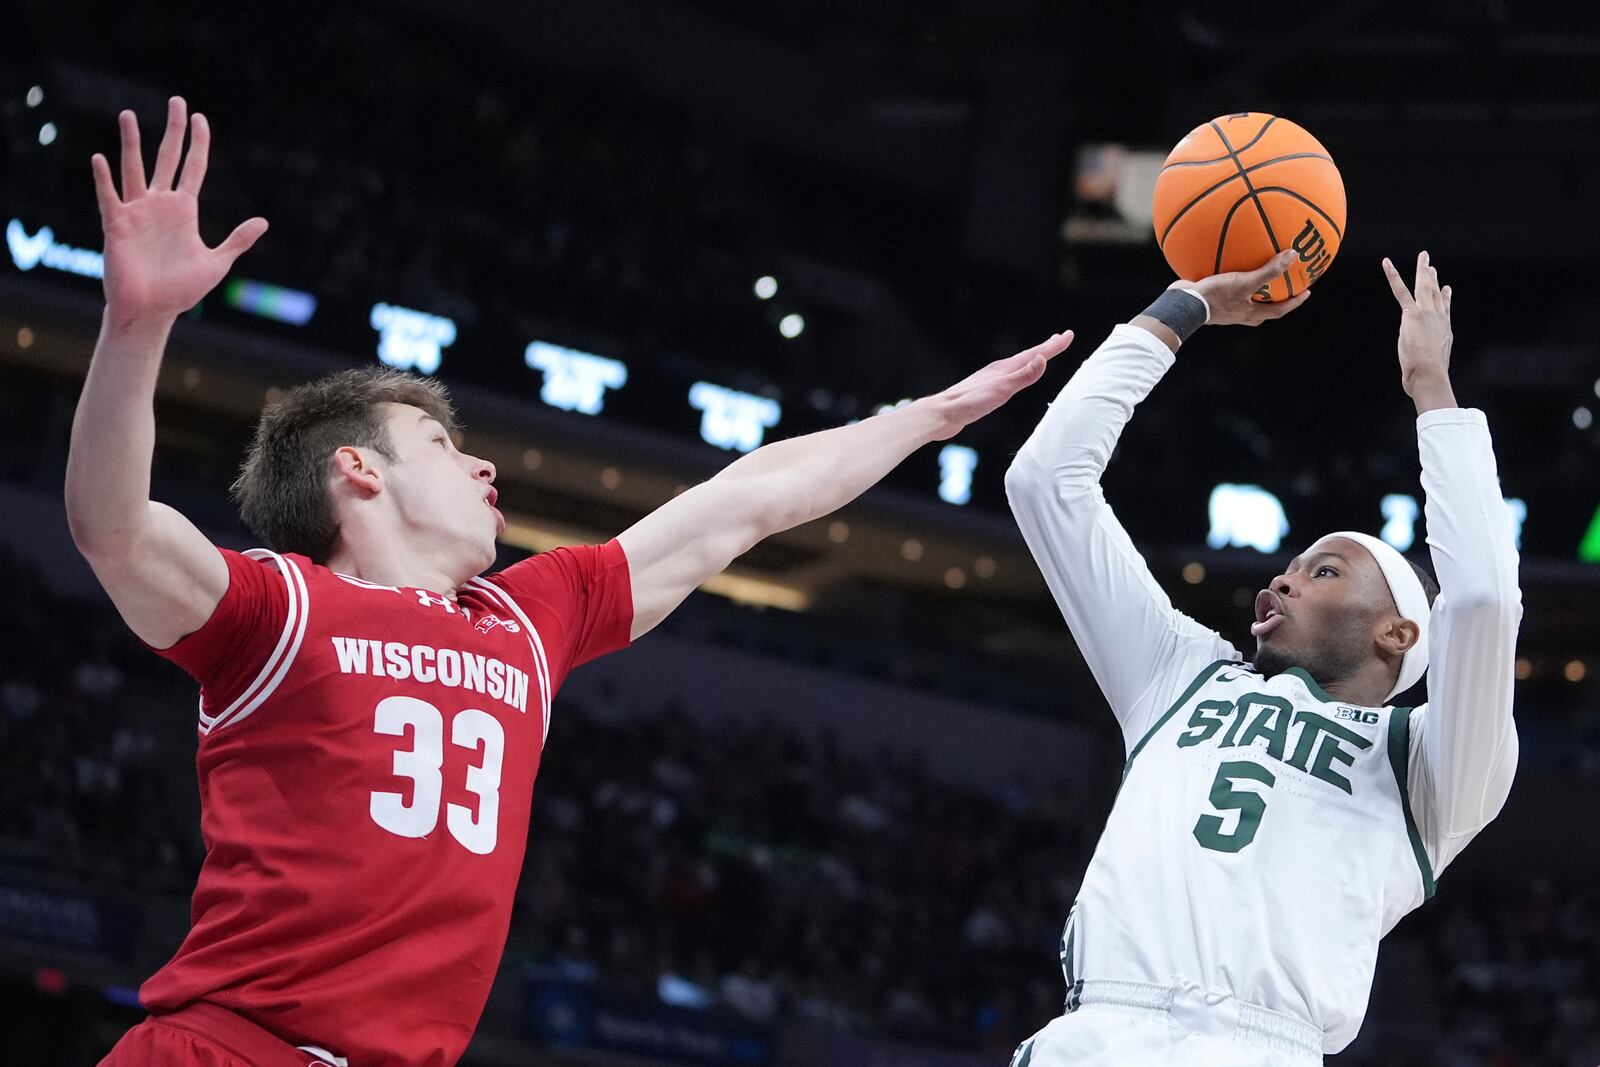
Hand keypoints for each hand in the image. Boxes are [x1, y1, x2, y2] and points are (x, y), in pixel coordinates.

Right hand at [93, 97, 267, 327]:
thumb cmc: (181, 290)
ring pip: (134, 168)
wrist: (152, 311)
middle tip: (177, 101)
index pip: (193, 168)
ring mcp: (137, 212)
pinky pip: (109, 197)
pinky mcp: (117, 226)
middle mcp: (160, 205)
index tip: (201, 118)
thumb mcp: (217, 263)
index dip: (198, 143)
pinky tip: (100, 158)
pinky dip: (103, 179)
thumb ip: (237, 240)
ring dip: (131, 143)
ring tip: (129, 115)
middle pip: (167, 158)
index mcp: (184, 210)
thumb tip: (263, 222)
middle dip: (173, 130)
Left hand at [926, 331, 1074, 439]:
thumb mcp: (1001, 390)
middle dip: (1045, 348)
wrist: (942, 414)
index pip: (1035, 354)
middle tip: (1060, 339)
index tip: (1068, 335)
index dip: (1053, 346)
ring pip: (1017, 366)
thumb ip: (1023, 376)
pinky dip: (1018, 374)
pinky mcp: (984, 391)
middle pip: (1027, 356)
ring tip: (1041, 356)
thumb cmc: (969, 403)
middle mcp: (999, 371)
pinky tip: (1014, 379)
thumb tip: (1042, 359)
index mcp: (1004, 368)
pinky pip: (1009, 378)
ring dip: (1032, 360)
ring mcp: (991, 380)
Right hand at [1175, 250, 1310, 326]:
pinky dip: (1231, 277)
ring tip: (1258, 272)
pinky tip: (1229, 262)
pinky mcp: (1211, 299)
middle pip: (1264, 307)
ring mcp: (1225, 308)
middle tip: (1286, 284)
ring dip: (1253, 288)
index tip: (1306, 292)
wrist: (1183, 304)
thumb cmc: (1216, 297)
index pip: (1279, 310)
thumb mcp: (1245, 283)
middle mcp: (1240, 313)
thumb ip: (1269, 271)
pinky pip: (1226, 287)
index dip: (1295, 302)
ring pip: (1245, 298)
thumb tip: (1292, 256)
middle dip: (1275, 297)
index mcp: (1251, 314)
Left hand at [1382, 251, 1454, 406]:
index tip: (1448, 288)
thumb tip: (1422, 383)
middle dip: (1434, 279)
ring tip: (1423, 256)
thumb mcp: (1431, 369)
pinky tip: (1387, 263)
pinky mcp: (1412, 314)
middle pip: (1437, 294)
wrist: (1429, 375)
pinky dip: (1393, 276)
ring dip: (1423, 270)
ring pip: (1424, 287)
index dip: (1446, 298)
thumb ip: (1427, 367)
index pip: (1445, 310)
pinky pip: (1401, 291)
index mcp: (1444, 331)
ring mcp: (1427, 314)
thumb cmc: (1428, 379)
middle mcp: (1439, 319)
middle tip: (1432, 266)